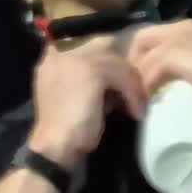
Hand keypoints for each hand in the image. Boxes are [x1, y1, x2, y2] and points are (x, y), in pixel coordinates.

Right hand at [29, 37, 146, 169]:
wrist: (54, 147)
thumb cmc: (66, 130)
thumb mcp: (78, 97)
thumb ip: (93, 81)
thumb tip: (119, 80)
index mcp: (54, 56)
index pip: (92, 45)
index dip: (111, 62)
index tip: (123, 84)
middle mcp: (62, 51)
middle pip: (106, 46)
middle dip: (123, 70)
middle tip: (134, 94)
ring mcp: (75, 58)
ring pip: (117, 61)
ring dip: (132, 85)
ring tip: (137, 108)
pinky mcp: (89, 70)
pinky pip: (122, 74)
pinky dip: (132, 93)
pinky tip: (135, 112)